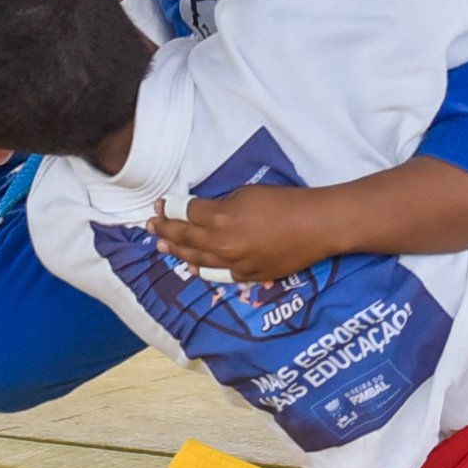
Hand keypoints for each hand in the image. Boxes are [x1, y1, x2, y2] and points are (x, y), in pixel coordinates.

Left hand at [150, 185, 344, 283]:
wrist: (317, 226)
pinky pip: (217, 275)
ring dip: (177, 251)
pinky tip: (192, 267)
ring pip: (197, 259)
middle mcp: (221, 244)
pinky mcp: (248, 275)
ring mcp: (234, 264)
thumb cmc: (285, 202)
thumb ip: (222, 204)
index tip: (158, 205)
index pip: (184, 213)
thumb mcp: (248, 192)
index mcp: (220, 218)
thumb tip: (208, 212)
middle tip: (150, 226)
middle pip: (185, 237)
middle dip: (165, 230)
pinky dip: (201, 270)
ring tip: (162, 245)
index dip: (168, 208)